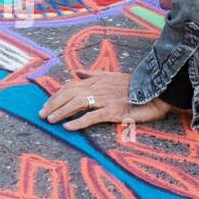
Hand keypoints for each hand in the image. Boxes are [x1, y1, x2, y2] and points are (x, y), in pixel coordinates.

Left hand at [37, 70, 173, 130]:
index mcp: (97, 79)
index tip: (45, 105)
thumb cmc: (135, 86)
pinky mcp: (114, 110)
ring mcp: (106, 98)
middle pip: (69, 93)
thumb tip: (76, 71)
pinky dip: (78, 122)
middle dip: (53, 104)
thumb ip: (92, 74)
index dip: (56, 95)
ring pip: (77, 103)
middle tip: (41, 115)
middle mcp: (98, 87)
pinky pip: (92, 116)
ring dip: (61, 112)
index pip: (70, 86)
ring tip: (50, 120)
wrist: (158, 91)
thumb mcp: (111, 76)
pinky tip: (68, 127)